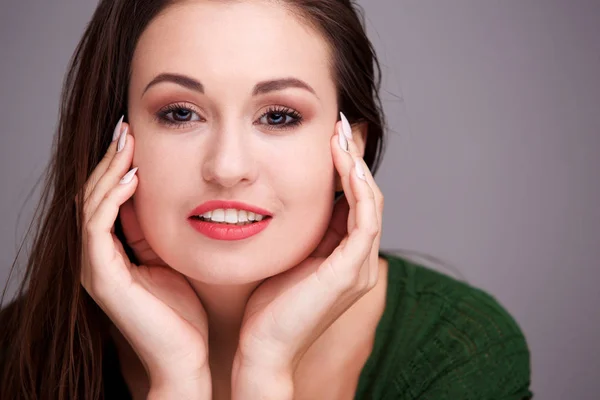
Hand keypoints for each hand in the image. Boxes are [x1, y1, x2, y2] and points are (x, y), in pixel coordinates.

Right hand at [79, 118, 210, 397]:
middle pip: (94, 194)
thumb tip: (164, 192)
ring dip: (109, 170)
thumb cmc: (185, 310)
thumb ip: (159, 229)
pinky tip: (132, 178)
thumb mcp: (172, 257)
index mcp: (113, 250)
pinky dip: (112, 200)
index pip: (108, 196)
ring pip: (91, 205)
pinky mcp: (103, 279)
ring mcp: (95, 267)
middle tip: (126, 127)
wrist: (186, 357)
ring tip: (127, 142)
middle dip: (110, 159)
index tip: (135, 134)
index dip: (119, 164)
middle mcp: (97, 256)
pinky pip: (98, 229)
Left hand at [232, 119, 383, 397]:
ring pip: (371, 203)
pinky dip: (357, 188)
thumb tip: (286, 194)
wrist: (261, 348)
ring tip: (342, 134)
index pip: (354, 201)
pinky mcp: (350, 271)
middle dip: (356, 159)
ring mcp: (359, 266)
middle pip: (368, 196)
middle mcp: (359, 259)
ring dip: (358, 166)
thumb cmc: (266, 306)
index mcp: (344, 256)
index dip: (347, 167)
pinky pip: (364, 219)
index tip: (332, 135)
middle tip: (342, 124)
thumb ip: (298, 230)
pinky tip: (344, 162)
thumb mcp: (285, 256)